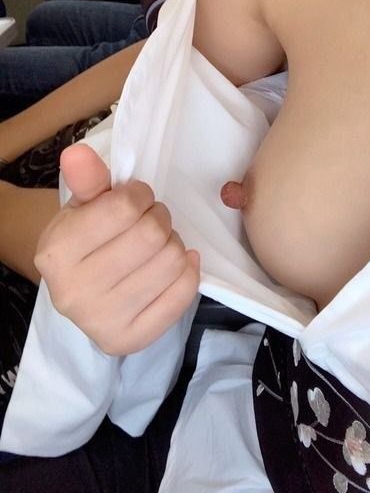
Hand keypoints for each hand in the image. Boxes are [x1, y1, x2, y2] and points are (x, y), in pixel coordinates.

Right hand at [34, 143, 199, 354]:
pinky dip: (188, 271)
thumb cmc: (87, 238)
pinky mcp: (130, 341)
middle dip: (159, 218)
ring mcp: (102, 322)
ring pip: (172, 262)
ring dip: (174, 244)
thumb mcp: (83, 205)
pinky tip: (175, 264)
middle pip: (152, 235)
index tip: (136, 199)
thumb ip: (88, 178)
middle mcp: (73, 293)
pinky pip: (183, 295)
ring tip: (158, 244)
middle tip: (151, 221)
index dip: (140, 195)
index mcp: (56, 252)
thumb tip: (78, 153)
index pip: (125, 208)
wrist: (79, 288)